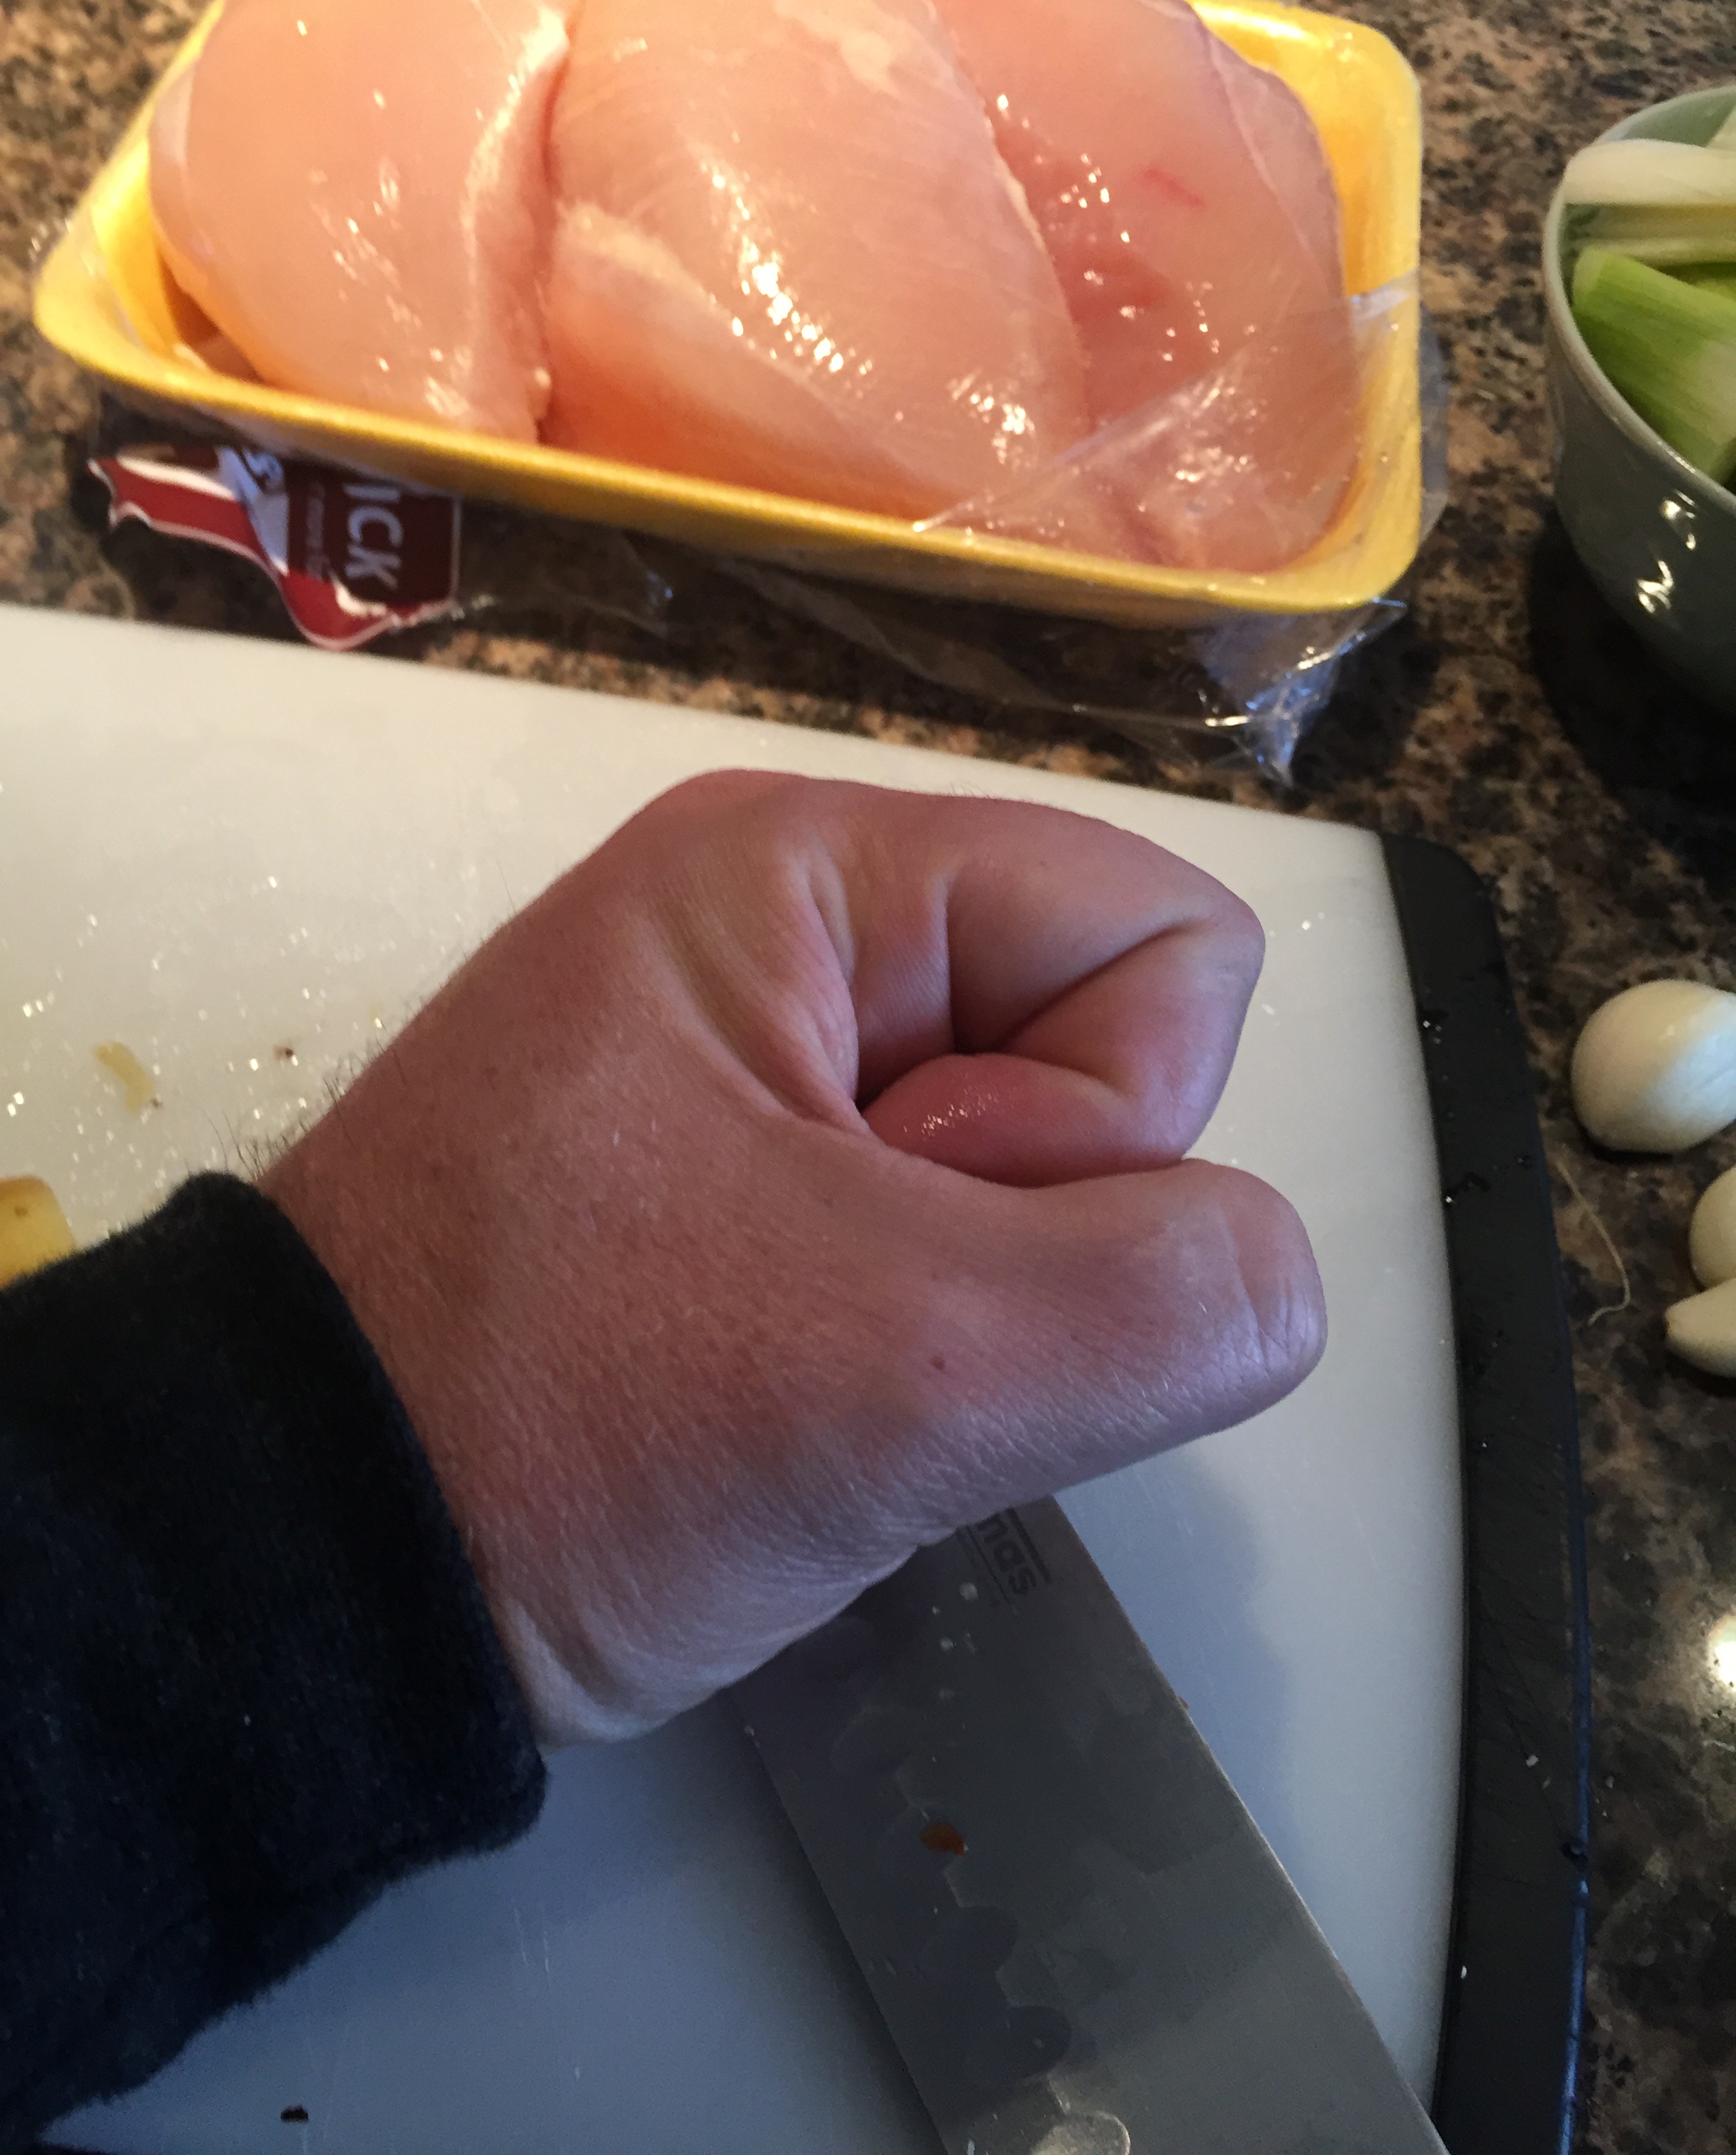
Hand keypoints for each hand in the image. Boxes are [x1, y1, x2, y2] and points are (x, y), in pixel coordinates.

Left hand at [263, 773, 1324, 1743]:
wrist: (293, 1565)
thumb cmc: (566, 1425)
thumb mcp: (904, 1369)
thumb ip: (1168, 1299)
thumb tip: (1252, 1273)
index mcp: (806, 874)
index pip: (1164, 940)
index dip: (1114, 1123)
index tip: (928, 1230)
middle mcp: (787, 929)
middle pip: (1102, 1042)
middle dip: (1028, 1222)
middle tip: (838, 1311)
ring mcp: (757, 1059)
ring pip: (1033, 1163)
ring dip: (969, 1300)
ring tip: (797, 1362)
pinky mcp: (736, 1178)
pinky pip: (940, 1230)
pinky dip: (912, 1333)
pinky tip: (793, 1388)